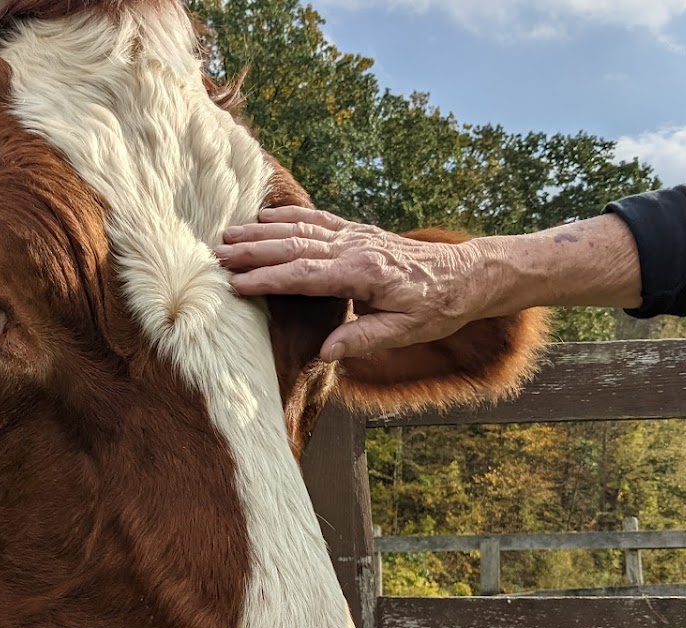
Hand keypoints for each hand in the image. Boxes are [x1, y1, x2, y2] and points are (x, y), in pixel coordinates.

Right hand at [213, 206, 494, 361]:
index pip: (305, 275)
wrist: (466, 275)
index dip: (268, 278)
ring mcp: (356, 236)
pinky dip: (288, 217)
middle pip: (295, 246)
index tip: (237, 282)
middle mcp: (356, 248)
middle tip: (218, 254)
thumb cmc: (437, 307)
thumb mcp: (404, 331)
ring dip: (263, 232)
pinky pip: (317, 220)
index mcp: (364, 274)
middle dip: (254, 250)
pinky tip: (266, 217)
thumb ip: (362, 339)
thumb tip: (326, 352)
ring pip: (301, 229)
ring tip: (230, 234)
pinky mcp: (358, 232)